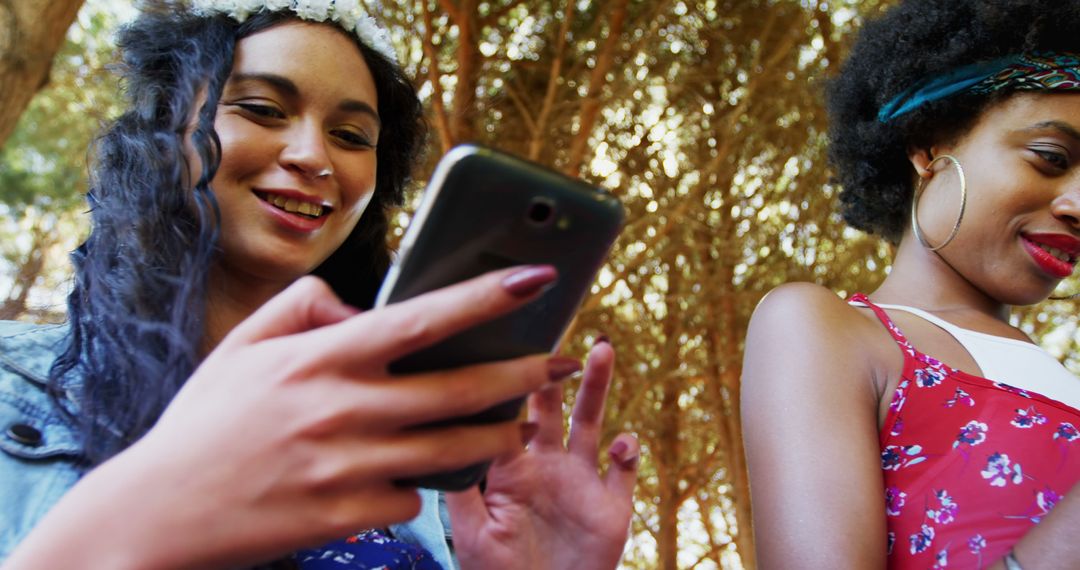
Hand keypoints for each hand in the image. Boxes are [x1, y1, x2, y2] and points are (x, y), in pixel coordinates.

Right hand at [4, 267, 575, 569]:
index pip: (423, 318)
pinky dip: (424, 486)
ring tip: (520, 428)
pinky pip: (412, 499)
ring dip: (499, 437)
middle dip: (525, 374)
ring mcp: (348, 467)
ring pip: (454, 452)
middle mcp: (343, 409)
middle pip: (461, 390)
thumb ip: (307, 307)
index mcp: (322, 358)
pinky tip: (426, 476)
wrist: (157, 512)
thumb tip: (367, 308)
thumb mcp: (244, 346)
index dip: (487, 296)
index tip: (538, 277)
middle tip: (562, 364)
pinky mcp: (346, 517)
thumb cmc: (205, 423)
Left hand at [447, 340, 639, 569]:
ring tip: (601, 350)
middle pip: (553, 405)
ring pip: (591, 424)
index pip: (511, 409)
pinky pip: (624, 472)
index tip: (513, 338)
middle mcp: (546, 465)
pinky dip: (628, 453)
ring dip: (597, 387)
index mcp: (511, 466)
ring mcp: (580, 483)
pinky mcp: (611, 507)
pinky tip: (625, 442)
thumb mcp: (469, 530)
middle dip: (557, 368)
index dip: (514, 376)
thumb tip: (437, 434)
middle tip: (561, 327)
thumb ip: (458, 485)